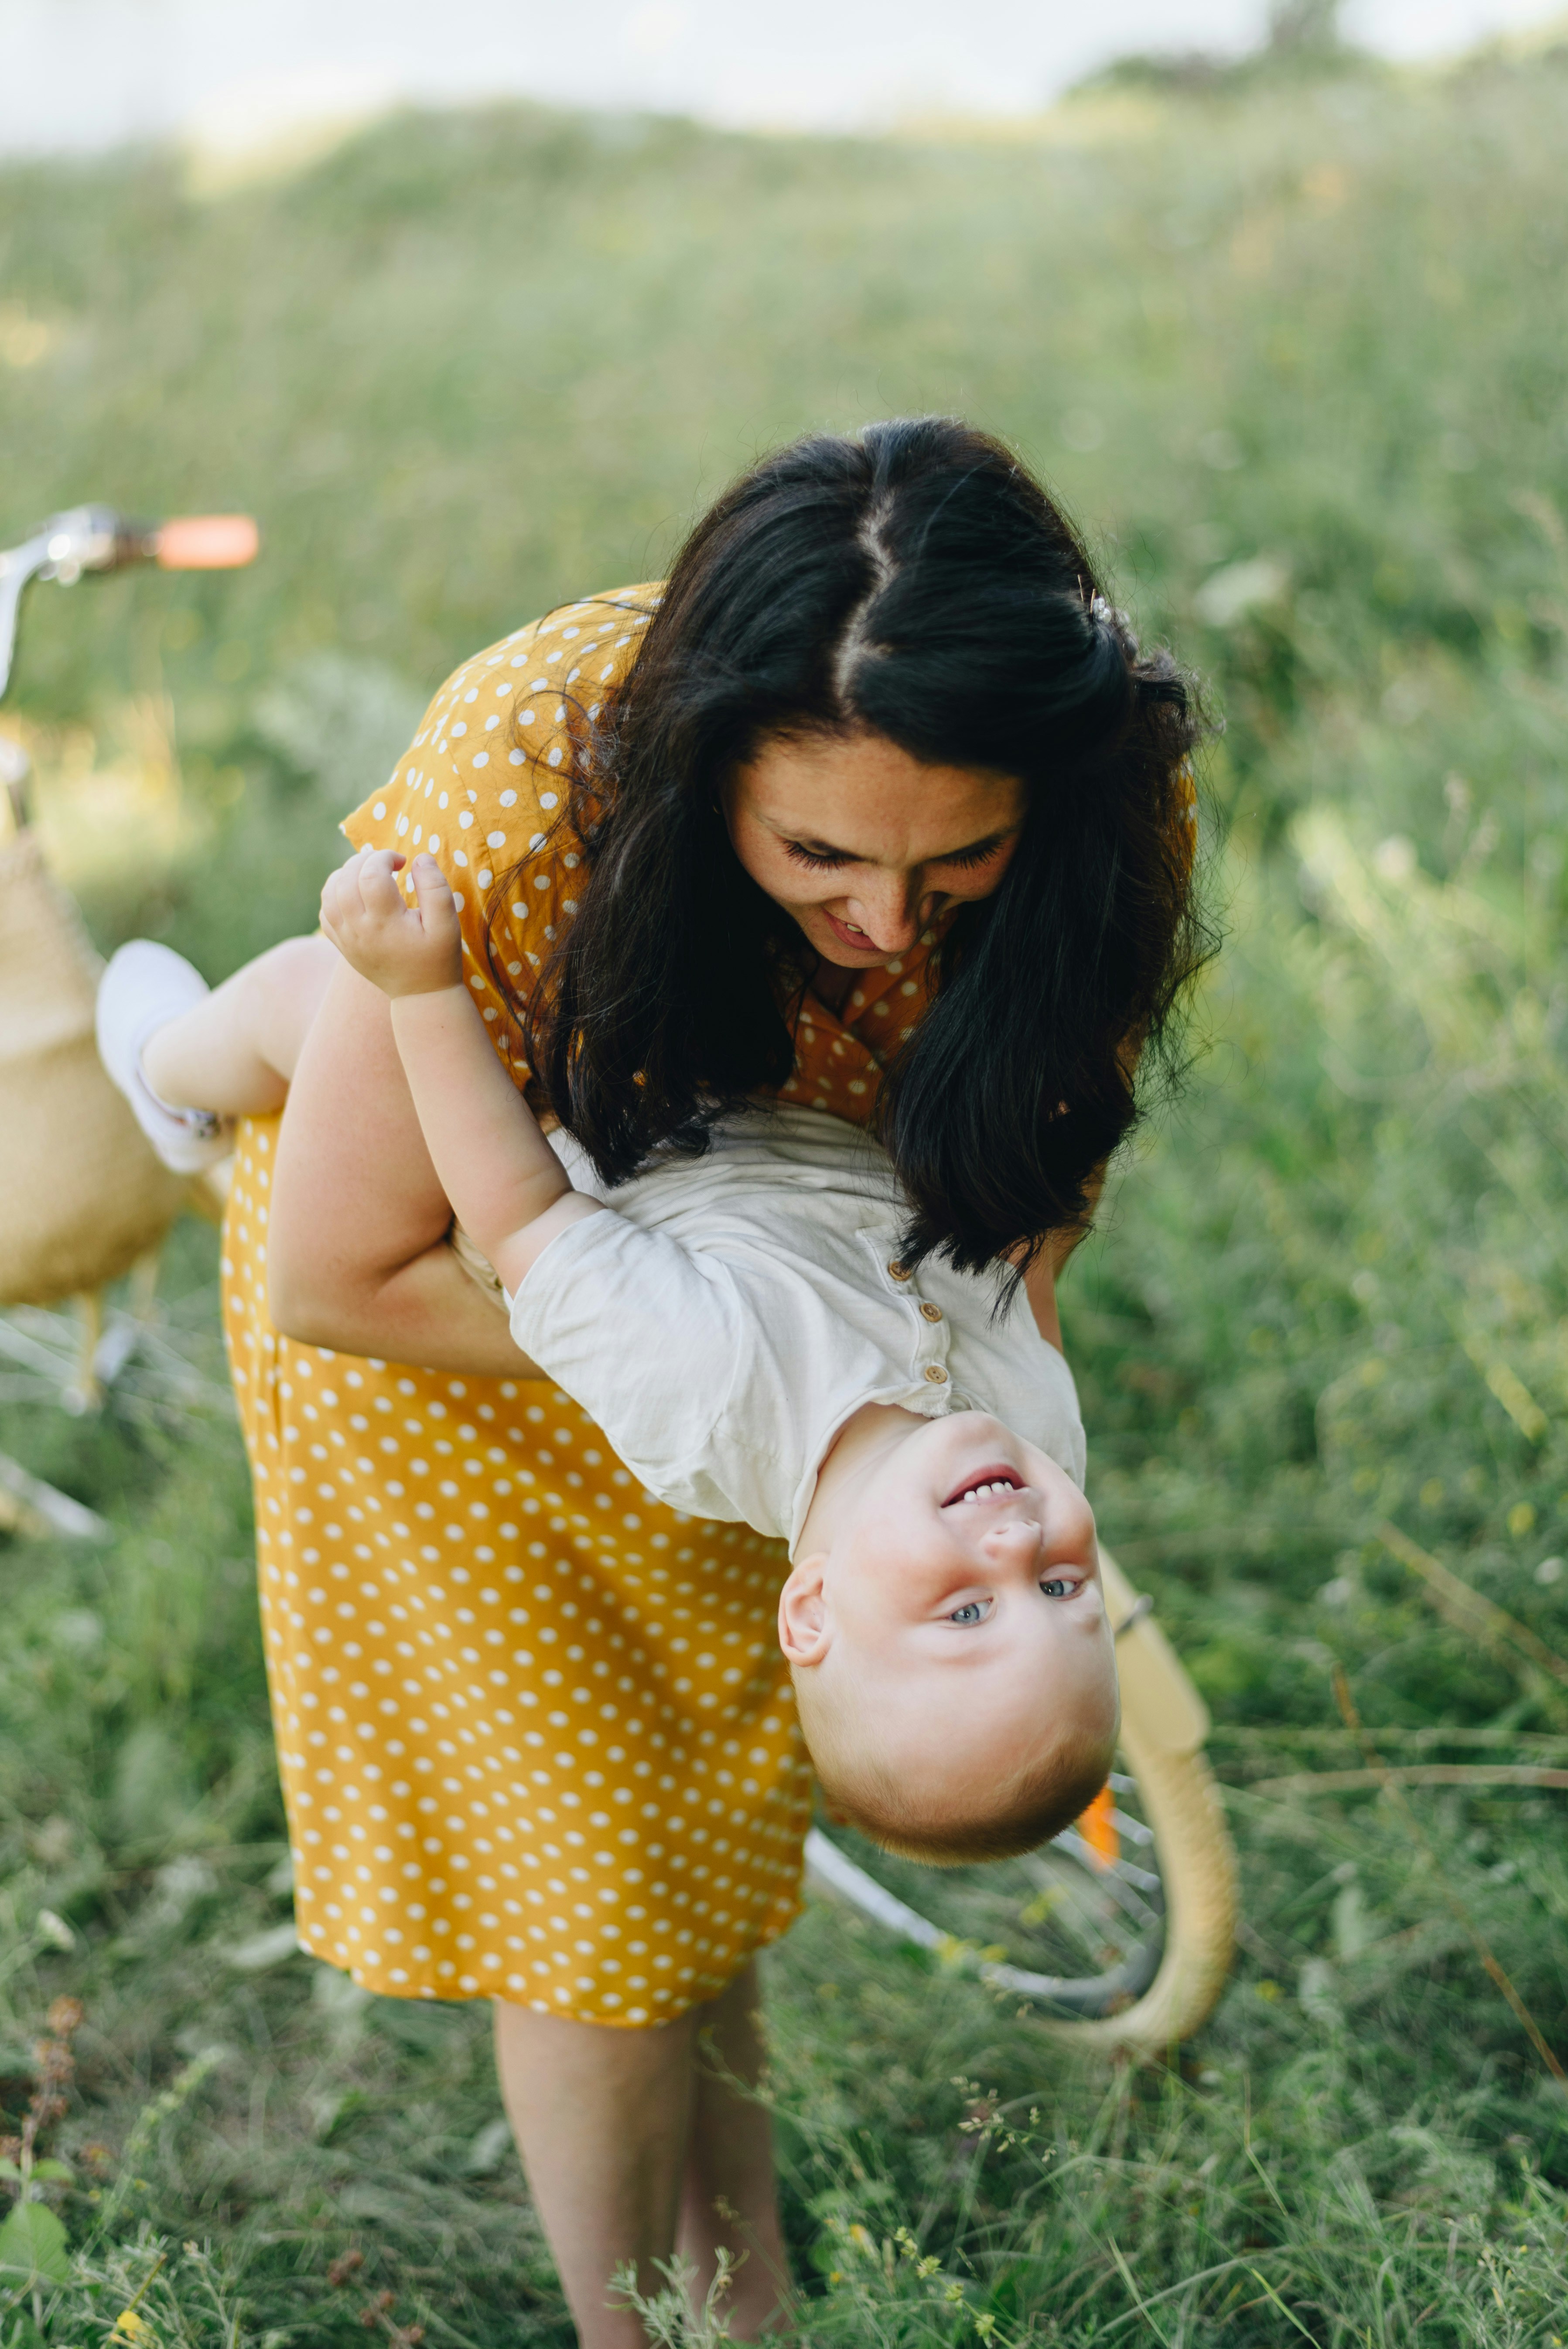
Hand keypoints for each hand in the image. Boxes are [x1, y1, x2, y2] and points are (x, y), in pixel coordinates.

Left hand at [319, 849, 463, 999]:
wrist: (420, 995)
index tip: (402, 861)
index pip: (371, 875)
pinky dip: (334, 894)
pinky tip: (356, 893)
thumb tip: (419, 858)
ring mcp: (347, 939)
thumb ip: (435, 888)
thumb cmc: (437, 958)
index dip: (385, 858)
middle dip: (364, 860)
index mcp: (386, 923)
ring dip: (345, 873)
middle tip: (385, 863)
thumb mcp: (448, 925)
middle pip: (346, 880)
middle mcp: (360, 930)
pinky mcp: (342, 945)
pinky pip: (325, 912)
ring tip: (367, 872)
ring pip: (329, 893)